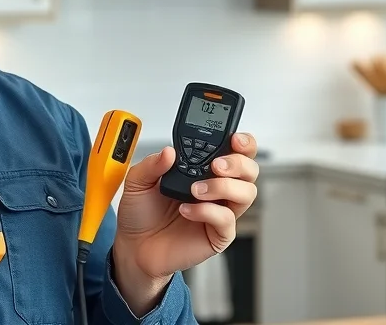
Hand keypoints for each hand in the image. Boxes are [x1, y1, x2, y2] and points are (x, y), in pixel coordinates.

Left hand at [112, 132, 258, 315]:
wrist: (135, 246)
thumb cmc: (141, 213)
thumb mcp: (137, 182)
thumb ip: (152, 164)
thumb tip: (170, 151)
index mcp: (202, 169)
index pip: (234, 151)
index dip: (242, 142)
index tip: (234, 139)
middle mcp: (216, 188)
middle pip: (249, 170)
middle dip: (238, 163)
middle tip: (216, 165)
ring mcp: (219, 211)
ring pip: (246, 193)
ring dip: (223, 187)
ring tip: (196, 190)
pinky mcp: (218, 234)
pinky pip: (227, 219)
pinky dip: (208, 212)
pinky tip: (187, 210)